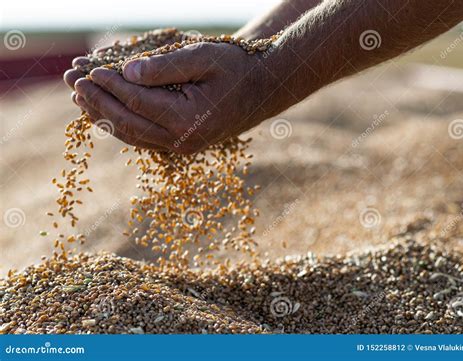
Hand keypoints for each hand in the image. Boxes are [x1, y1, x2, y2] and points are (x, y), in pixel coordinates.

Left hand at [73, 42, 277, 153]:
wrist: (261, 91)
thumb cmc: (236, 69)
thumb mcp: (204, 58)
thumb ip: (165, 67)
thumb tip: (126, 73)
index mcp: (188, 119)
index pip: (137, 102)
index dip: (110, 85)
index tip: (89, 68)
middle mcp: (182, 140)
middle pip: (128, 123)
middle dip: (98, 102)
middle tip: (73, 82)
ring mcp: (182, 146)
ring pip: (132, 135)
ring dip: (104, 117)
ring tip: (80, 98)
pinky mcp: (181, 144)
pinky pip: (143, 138)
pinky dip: (121, 125)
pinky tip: (105, 113)